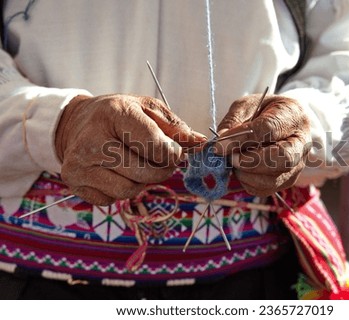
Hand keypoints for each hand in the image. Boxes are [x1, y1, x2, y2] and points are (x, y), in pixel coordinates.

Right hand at [55, 94, 205, 204]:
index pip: (155, 146)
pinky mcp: (73, 181)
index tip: (173, 151)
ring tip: (137, 164)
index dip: (172, 154)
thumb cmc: (119, 115)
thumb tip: (200, 143)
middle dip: (161, 170)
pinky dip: (121, 190)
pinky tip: (116, 172)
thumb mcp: (147, 109)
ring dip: (141, 182)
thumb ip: (175, 126)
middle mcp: (92, 139)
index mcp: (115, 113)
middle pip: (145, 173)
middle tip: (162, 162)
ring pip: (129, 191)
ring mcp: (79, 163)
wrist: (76, 122)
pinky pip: (111, 200)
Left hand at [214, 94, 310, 196]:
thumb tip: (220, 143)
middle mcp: (301, 141)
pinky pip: (266, 189)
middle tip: (230, 158)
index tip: (219, 146)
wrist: (282, 121)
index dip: (241, 139)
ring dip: (246, 174)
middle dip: (250, 161)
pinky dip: (248, 183)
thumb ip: (233, 122)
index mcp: (293, 114)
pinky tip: (242, 170)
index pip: (269, 129)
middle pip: (282, 158)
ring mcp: (298, 164)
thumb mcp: (247, 105)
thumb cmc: (264, 110)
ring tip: (233, 162)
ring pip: (274, 178)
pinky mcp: (289, 179)